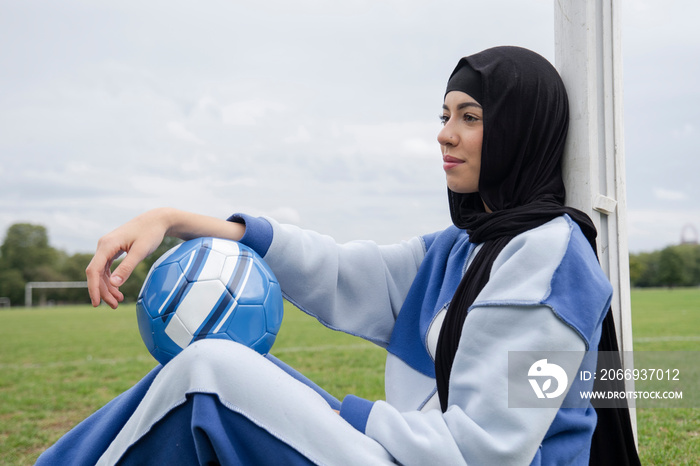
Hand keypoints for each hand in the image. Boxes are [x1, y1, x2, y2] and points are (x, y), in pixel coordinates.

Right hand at [86, 208, 245, 307]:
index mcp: (107, 245)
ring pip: (101, 272)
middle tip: (114, 306)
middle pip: (96, 273)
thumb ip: (127, 267)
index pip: (93, 270)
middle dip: (103, 291)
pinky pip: (107, 268)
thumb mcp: (140, 251)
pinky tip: (117, 290)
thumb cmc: (150, 233)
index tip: (96, 303)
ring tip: (118, 301)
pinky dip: (112, 280)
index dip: (93, 288)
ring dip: (108, 288)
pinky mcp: (113, 250)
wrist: (157, 220)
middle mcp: (103, 246)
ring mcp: (107, 248)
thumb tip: (114, 284)